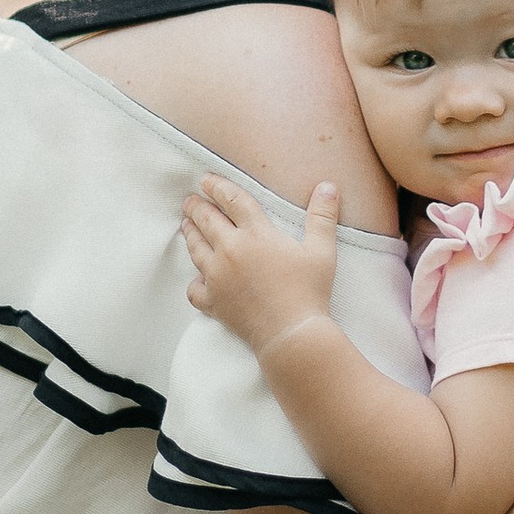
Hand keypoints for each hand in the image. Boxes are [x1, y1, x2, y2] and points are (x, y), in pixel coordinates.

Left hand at [180, 176, 339, 352]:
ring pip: (195, 249)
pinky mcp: (214, 302)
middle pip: (206, 220)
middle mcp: (230, 250)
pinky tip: (198, 278)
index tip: (206, 179)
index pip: (232, 200)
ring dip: (189, 233)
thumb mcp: (322, 250)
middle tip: (189, 199)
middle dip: (196, 206)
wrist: (291, 334)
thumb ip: (322, 216)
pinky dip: (194, 282)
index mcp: (256, 233)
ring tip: (185, 225)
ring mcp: (217, 277)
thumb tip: (328, 186)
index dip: (217, 186)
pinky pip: (194, 289)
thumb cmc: (309, 291)